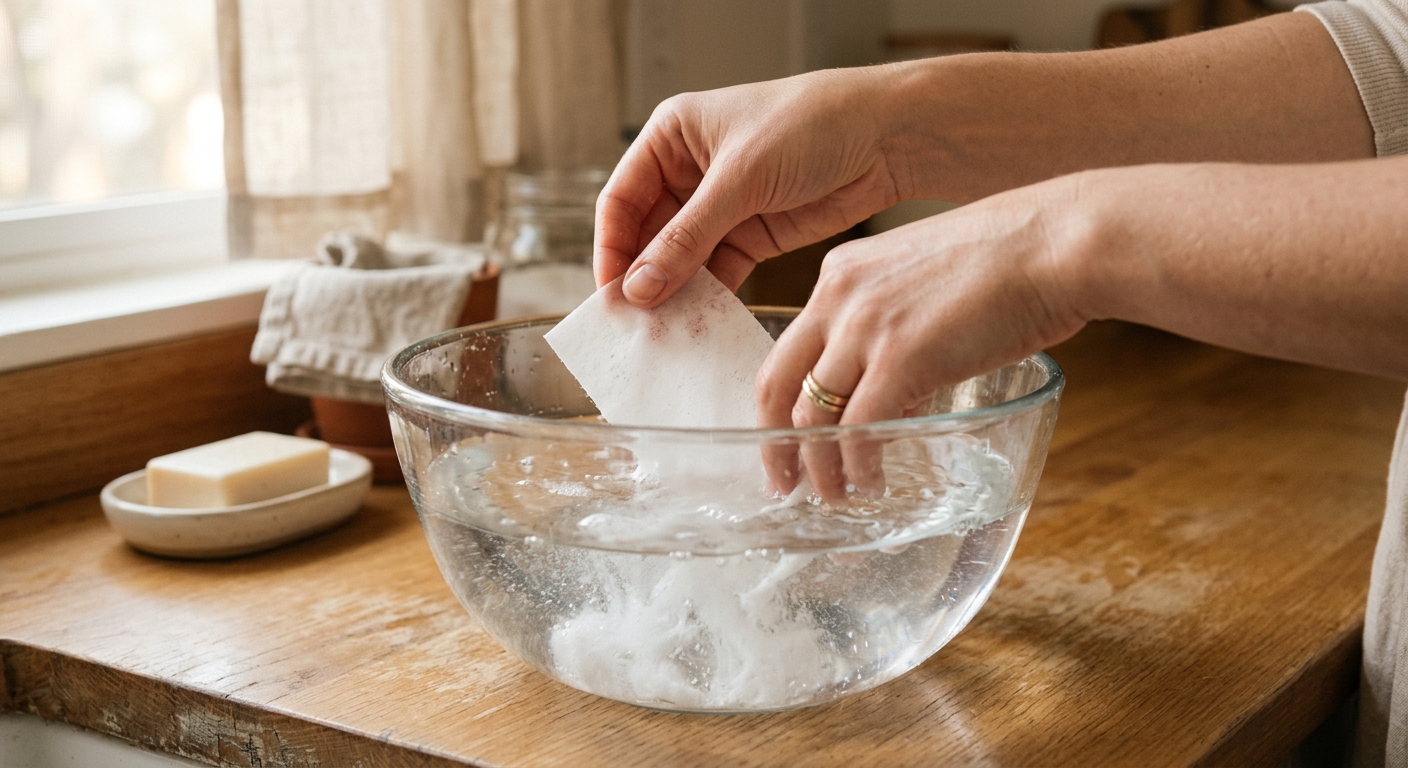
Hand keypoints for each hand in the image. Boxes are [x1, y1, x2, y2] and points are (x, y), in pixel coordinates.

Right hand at [594, 68, 907, 305]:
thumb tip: (639, 287)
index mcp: (671, 136)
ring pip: (680, 260)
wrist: (886, 137)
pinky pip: (716, 273)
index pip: (622, 199)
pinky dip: (707, 298)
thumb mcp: (741, 179)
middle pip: (647, 235)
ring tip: (664, 332)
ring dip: (673, 294)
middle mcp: (688, 171)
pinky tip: (699, 324)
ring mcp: (720, 206)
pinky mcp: (752, 235)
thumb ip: (688, 237)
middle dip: (642, 278)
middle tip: (635, 324)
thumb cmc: (811, 125)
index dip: (612, 247)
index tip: (613, 293)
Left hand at [756, 175, 1090, 499]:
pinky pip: (858, 430)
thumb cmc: (1016, 258)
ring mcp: (865, 327)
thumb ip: (897, 330)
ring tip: (835, 498)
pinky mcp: (900, 358)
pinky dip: (859, 467)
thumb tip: (897, 393)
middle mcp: (839, 297)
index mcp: (841, 274)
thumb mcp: (926, 282)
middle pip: (777, 384)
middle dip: (774, 444)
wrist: (1059, 241)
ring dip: (818, 468)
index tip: (786, 439)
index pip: (789, 349)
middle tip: (785, 484)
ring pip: (810, 415)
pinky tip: (873, 483)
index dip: (781, 404)